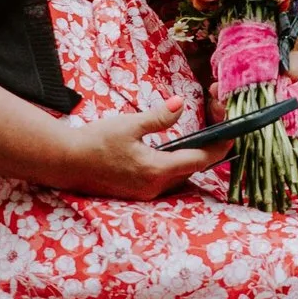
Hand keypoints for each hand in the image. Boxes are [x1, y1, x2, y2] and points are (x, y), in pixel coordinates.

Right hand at [55, 96, 230, 199]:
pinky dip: (174, 168)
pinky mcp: (136, 193)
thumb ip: (158, 117)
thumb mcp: (129, 124)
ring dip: (190, 162)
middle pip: (192, 171)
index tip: (232, 135)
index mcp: (157, 170)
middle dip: (207, 153)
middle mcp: (155, 187)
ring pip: (179, 178)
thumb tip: (180, 105)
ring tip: (198, 142)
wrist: (66, 163)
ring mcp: (145, 193)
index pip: (200, 160)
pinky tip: (171, 154)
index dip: (219, 147)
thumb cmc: (96, 142)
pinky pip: (165, 182)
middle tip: (215, 133)